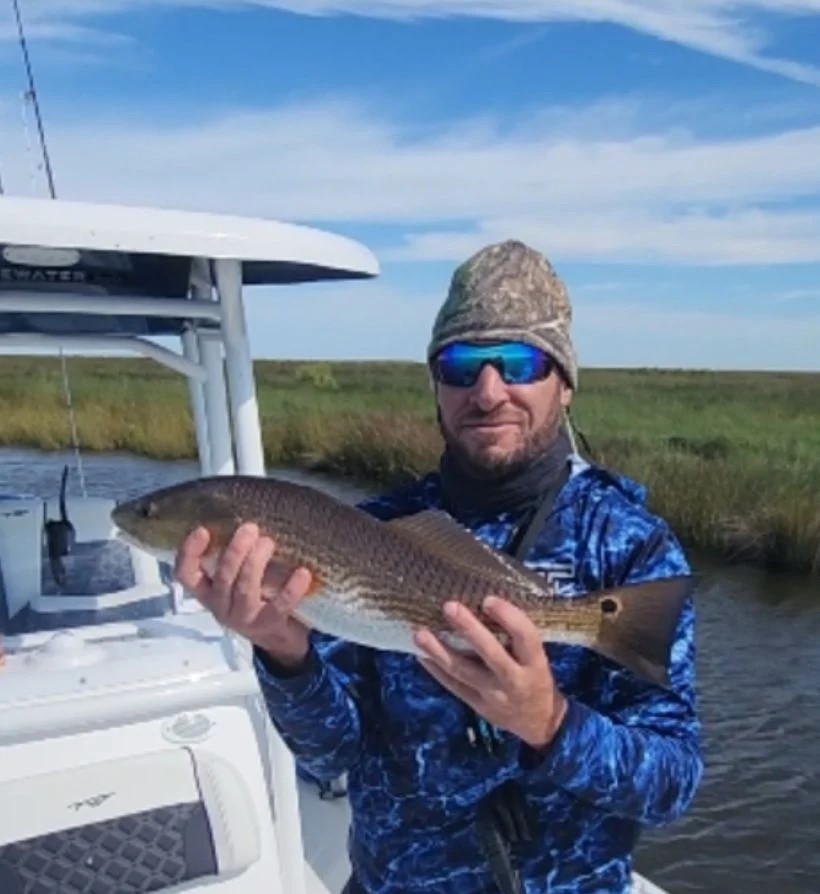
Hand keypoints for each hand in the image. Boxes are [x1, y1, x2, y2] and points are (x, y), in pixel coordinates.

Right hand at [174, 522, 311, 668]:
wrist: (277, 636)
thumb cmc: (256, 593)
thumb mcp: (237, 577)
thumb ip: (235, 553)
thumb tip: (245, 512)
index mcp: (208, 590)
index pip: (186, 574)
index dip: (189, 553)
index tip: (202, 530)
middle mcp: (220, 605)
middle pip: (221, 578)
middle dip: (235, 551)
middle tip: (250, 528)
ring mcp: (243, 618)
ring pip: (244, 589)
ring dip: (255, 563)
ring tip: (269, 542)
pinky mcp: (269, 625)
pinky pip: (279, 606)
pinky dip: (291, 589)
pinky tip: (302, 573)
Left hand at [414, 596, 566, 749]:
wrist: (537, 721)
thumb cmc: (533, 675)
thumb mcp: (535, 657)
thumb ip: (515, 637)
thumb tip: (481, 602)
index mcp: (535, 663)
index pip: (525, 637)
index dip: (508, 616)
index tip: (487, 599)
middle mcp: (515, 680)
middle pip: (491, 654)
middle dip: (469, 629)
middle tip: (449, 606)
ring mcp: (494, 696)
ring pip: (463, 672)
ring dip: (439, 651)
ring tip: (420, 633)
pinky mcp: (477, 706)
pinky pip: (453, 686)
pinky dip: (436, 669)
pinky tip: (421, 654)